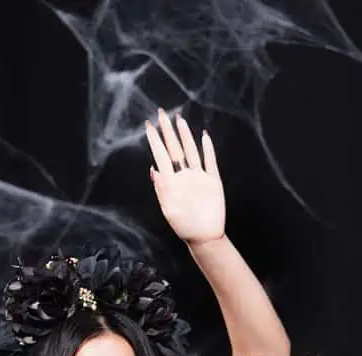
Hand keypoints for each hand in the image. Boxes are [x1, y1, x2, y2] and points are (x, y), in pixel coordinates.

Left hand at [144, 108, 224, 246]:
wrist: (204, 237)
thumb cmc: (184, 226)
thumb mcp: (169, 209)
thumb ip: (162, 189)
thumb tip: (154, 170)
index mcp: (171, 182)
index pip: (161, 155)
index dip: (155, 140)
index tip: (148, 125)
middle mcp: (184, 176)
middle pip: (175, 148)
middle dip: (168, 131)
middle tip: (162, 112)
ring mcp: (198, 177)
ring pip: (191, 151)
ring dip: (186, 136)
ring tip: (180, 119)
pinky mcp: (213, 181)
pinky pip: (210, 162)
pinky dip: (208, 149)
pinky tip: (204, 136)